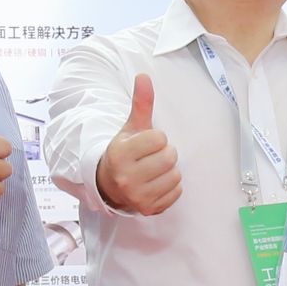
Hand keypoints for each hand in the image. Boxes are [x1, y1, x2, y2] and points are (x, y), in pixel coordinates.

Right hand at [96, 72, 182, 214]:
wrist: (109, 184)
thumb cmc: (124, 152)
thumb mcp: (130, 127)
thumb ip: (140, 103)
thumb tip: (144, 76)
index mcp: (120, 154)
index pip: (159, 138)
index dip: (156, 138)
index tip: (145, 144)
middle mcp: (126, 177)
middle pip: (170, 157)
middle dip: (164, 154)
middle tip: (151, 157)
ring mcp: (137, 196)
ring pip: (175, 176)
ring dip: (169, 171)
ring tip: (153, 170)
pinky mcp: (148, 209)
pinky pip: (176, 193)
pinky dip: (171, 187)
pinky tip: (156, 183)